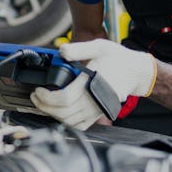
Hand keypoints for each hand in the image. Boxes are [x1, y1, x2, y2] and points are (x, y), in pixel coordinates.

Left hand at [30, 39, 156, 128]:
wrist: (136, 72)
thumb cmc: (118, 59)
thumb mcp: (99, 47)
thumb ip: (79, 49)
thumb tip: (62, 51)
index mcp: (91, 83)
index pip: (63, 98)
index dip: (46, 98)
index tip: (38, 91)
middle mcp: (93, 100)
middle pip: (63, 113)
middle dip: (44, 107)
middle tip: (35, 97)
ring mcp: (96, 110)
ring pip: (69, 121)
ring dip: (53, 115)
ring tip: (43, 104)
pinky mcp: (98, 114)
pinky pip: (79, 125)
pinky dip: (66, 122)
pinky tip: (58, 113)